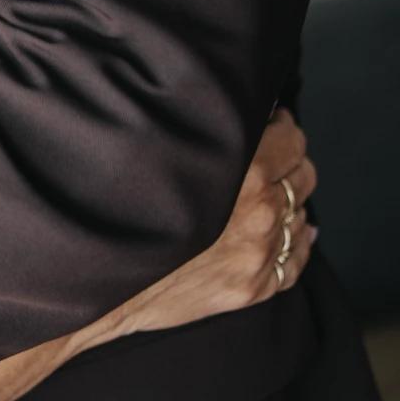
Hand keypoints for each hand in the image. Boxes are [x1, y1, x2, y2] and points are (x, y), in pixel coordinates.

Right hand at [79, 108, 316, 348]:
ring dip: (290, 202)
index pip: (291, 140)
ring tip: (274, 195)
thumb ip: (204, 131)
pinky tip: (296, 233)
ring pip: (301, 216)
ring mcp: (258, 254)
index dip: (280, 128)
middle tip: (270, 158)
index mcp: (243, 173)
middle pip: (303, 176)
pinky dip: (299, 244)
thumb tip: (233, 112)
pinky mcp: (251, 288)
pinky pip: (297, 263)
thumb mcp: (161, 150)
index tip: (270, 126)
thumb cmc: (116, 209)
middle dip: (288, 163)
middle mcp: (259, 213)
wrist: (96, 275)